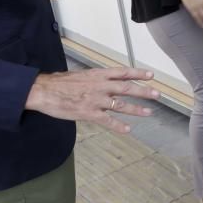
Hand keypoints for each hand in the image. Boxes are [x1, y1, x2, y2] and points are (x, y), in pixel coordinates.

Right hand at [24, 67, 159, 134]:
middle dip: (144, 92)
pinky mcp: (89, 113)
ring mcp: (96, 100)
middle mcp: (101, 86)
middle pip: (128, 88)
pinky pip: (108, 120)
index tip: (151, 75)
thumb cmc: (61, 83)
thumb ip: (96, 79)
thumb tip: (106, 81)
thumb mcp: (82, 75)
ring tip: (149, 112)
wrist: (44, 91)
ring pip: (121, 105)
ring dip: (136, 109)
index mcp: (99, 75)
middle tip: (157, 95)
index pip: (123, 72)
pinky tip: (128, 130)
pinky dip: (118, 126)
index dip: (138, 73)